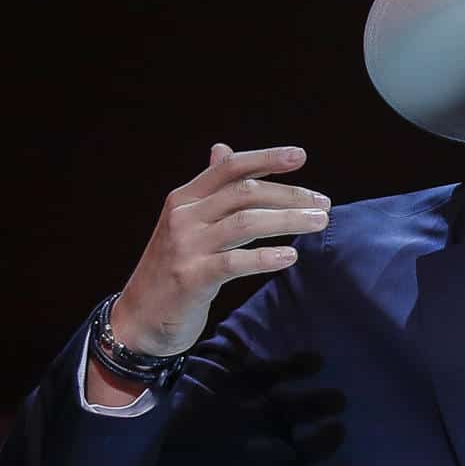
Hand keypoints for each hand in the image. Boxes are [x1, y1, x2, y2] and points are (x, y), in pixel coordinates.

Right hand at [112, 143, 328, 356]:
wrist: (140, 316)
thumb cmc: (174, 266)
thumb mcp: (188, 222)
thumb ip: (211, 190)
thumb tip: (223, 149)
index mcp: (185, 199)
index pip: (229, 168)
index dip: (266, 158)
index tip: (301, 155)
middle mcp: (183, 216)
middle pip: (244, 192)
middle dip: (289, 194)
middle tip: (324, 204)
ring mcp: (186, 246)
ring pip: (245, 222)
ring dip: (288, 220)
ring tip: (319, 223)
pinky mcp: (191, 277)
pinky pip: (234, 262)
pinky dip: (265, 257)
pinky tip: (290, 256)